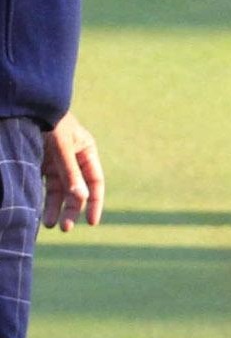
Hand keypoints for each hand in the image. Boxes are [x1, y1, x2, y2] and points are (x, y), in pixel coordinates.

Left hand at [41, 112, 102, 232]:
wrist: (28, 109)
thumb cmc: (50, 124)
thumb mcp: (62, 148)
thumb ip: (71, 173)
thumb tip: (82, 199)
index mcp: (87, 151)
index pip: (95, 182)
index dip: (95, 202)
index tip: (92, 222)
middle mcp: (74, 159)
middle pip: (77, 190)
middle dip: (72, 209)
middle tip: (65, 228)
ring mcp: (56, 163)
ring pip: (59, 191)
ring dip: (55, 208)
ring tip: (49, 225)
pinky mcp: (40, 165)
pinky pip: (44, 186)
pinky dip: (43, 199)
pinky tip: (39, 213)